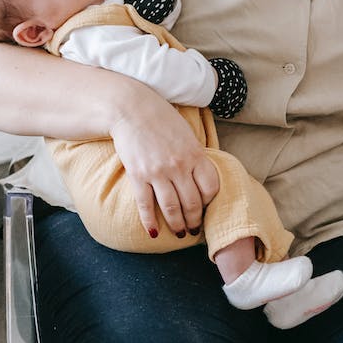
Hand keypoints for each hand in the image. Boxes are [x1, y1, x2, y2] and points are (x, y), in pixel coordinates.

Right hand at [110, 89, 220, 236]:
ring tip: (179, 233)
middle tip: (194, 229)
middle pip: (192, 203)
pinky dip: (150, 222)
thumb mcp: (187, 135)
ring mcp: (158, 172)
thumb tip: (202, 177)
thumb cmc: (161, 119)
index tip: (206, 208)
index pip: (210, 187)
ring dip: (177, 225)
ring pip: (171, 208)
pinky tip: (153, 233)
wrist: (131, 109)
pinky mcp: (138, 175)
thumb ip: (195, 156)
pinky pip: (145, 205)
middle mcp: (179, 166)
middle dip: (194, 220)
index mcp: (195, 154)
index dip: (210, 202)